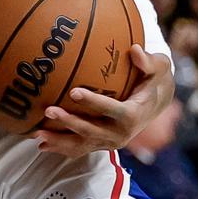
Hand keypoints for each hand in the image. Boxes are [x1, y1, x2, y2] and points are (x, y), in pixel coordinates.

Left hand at [33, 48, 172, 158]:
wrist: (156, 103)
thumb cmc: (154, 80)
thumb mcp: (159, 67)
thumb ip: (148, 60)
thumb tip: (134, 49)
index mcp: (133, 114)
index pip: (113, 110)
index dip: (94, 103)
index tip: (74, 92)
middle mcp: (121, 133)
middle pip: (92, 131)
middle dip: (70, 123)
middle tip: (49, 111)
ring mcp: (110, 142)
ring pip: (82, 145)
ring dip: (59, 141)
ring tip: (38, 134)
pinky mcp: (101, 144)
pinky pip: (79, 149)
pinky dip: (60, 148)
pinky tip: (40, 144)